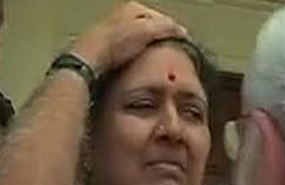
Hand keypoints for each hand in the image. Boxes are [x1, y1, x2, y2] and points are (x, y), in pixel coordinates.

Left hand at [71, 1, 187, 74]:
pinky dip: (137, 55)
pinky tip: (138, 64)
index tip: (181, 45)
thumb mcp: (146, 32)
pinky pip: (131, 48)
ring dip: (149, 49)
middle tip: (169, 54)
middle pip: (151, 28)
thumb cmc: (116, 43)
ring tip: (155, 61)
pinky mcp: (109, 44)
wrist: (89, 59)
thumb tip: (182, 31)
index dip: (174, 31)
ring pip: (141, 38)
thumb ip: (166, 28)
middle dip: (161, 40)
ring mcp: (116, 29)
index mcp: (134, 8)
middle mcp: (124, 15)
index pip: (163, 18)